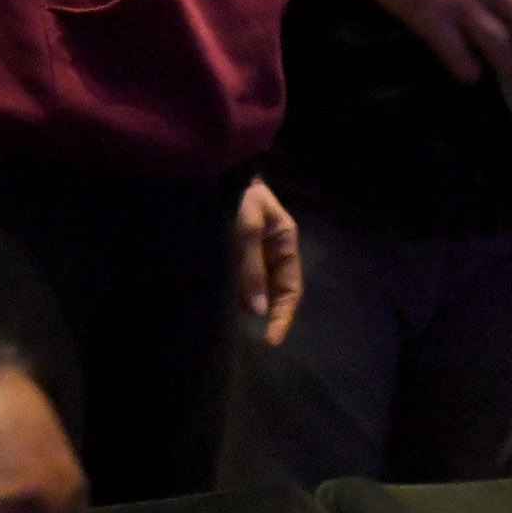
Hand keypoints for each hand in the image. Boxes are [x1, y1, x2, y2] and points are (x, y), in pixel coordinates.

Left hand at [236, 178, 302, 345]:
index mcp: (285, 243)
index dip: (283, 316)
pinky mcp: (235, 251)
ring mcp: (254, 251)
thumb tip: (257, 309)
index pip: (291, 289)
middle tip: (253, 341)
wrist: (221, 171)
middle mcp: (272, 251)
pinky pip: (239, 278)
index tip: (271, 339)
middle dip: (266, 316)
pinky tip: (227, 306)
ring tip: (239, 330)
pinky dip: (236, 293)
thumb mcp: (248, 228)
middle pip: (274, 291)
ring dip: (249, 306)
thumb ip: (252, 267)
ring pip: (255, 287)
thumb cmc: (241, 196)